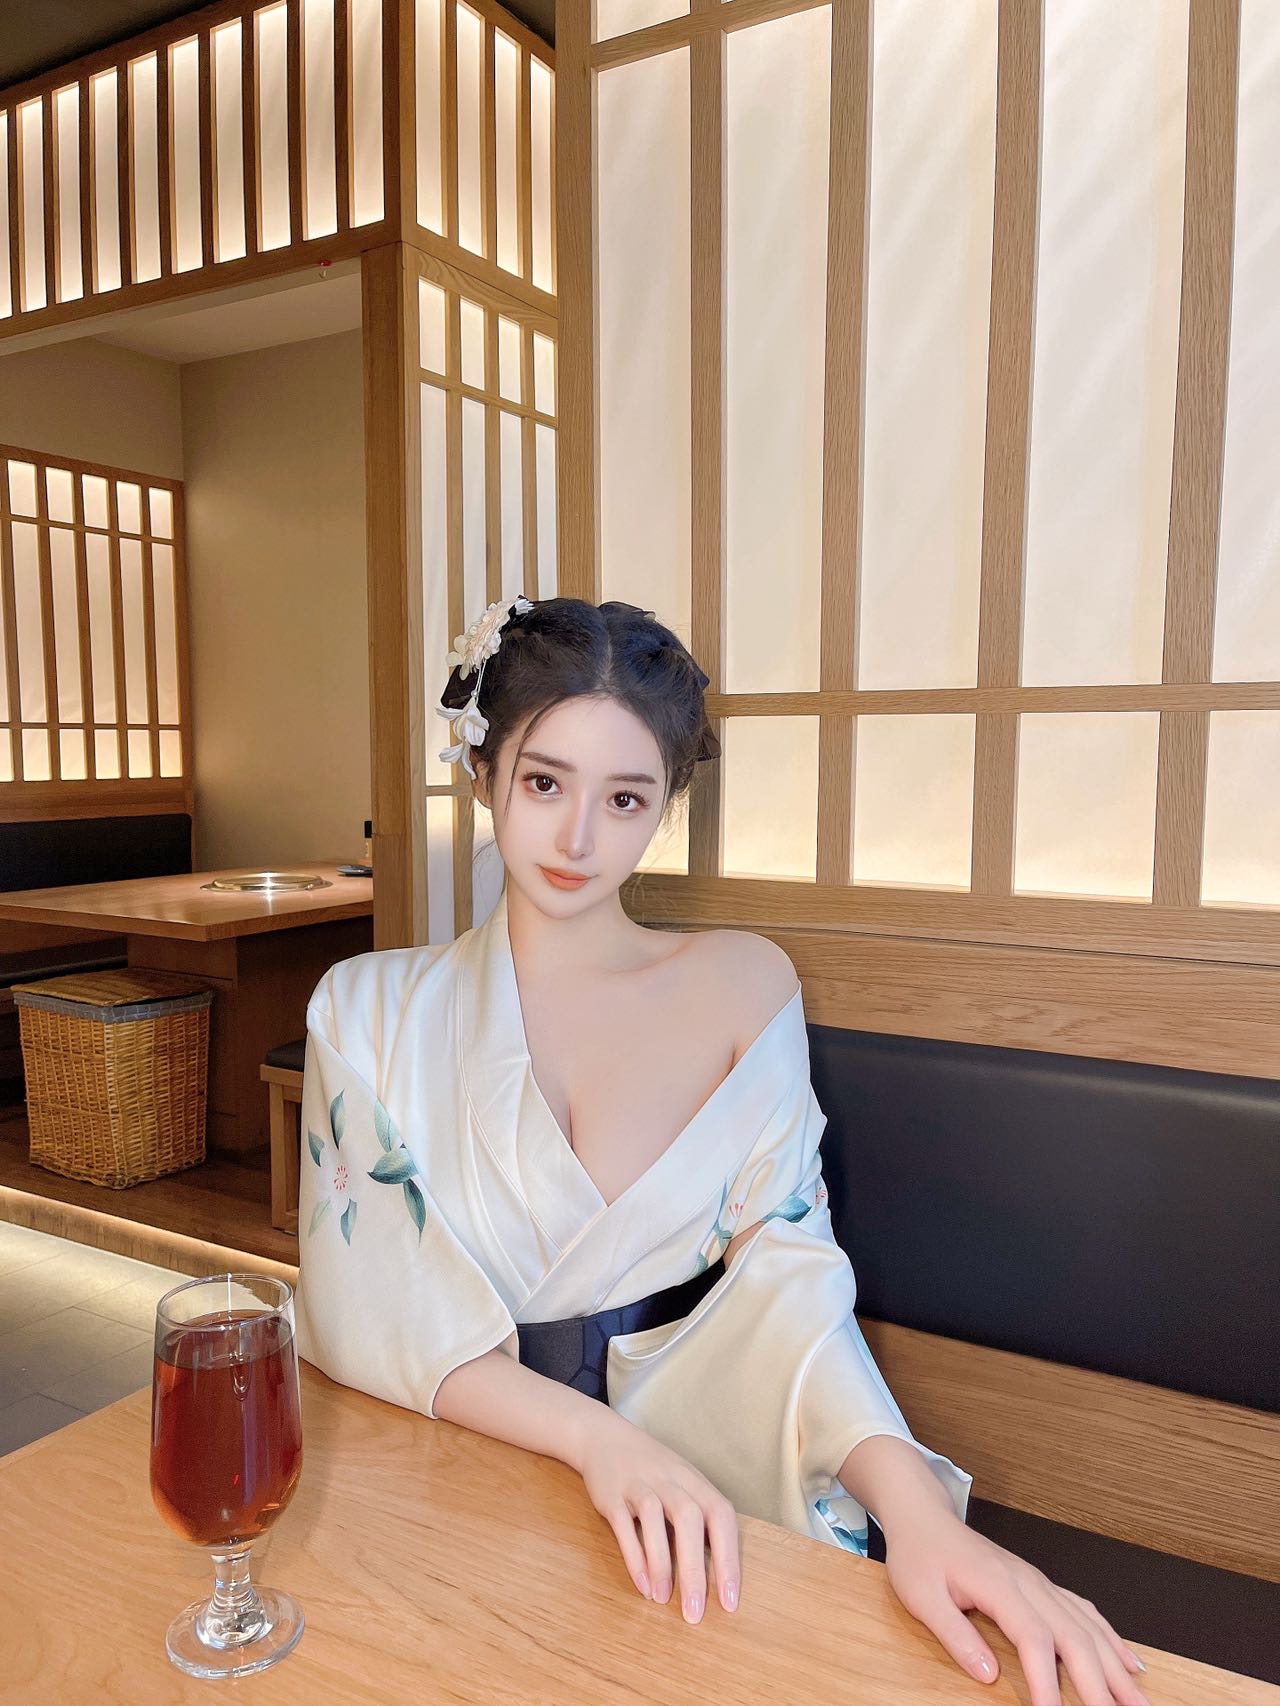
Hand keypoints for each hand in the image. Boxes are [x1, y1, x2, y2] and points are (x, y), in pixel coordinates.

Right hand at [577, 1410, 739, 1622]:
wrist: (604, 1437)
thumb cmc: (652, 1470)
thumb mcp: (682, 1483)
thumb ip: (700, 1518)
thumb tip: (719, 1570)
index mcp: (694, 1481)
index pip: (720, 1515)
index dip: (728, 1558)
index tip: (729, 1601)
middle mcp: (669, 1480)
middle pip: (689, 1519)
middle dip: (695, 1569)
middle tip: (695, 1613)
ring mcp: (639, 1484)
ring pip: (654, 1518)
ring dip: (661, 1563)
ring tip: (663, 1600)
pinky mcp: (612, 1494)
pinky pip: (623, 1524)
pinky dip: (633, 1555)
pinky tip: (642, 1584)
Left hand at [885, 1511, 1149, 1705]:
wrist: (926, 1519)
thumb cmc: (920, 1556)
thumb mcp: (921, 1596)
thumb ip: (954, 1634)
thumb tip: (988, 1675)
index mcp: (997, 1583)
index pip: (1032, 1636)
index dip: (1046, 1679)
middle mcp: (1028, 1582)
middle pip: (1073, 1634)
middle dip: (1098, 1681)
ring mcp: (1039, 1582)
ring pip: (1088, 1625)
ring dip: (1116, 1666)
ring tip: (1138, 1702)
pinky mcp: (1042, 1586)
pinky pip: (1085, 1611)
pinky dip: (1112, 1639)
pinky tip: (1131, 1664)